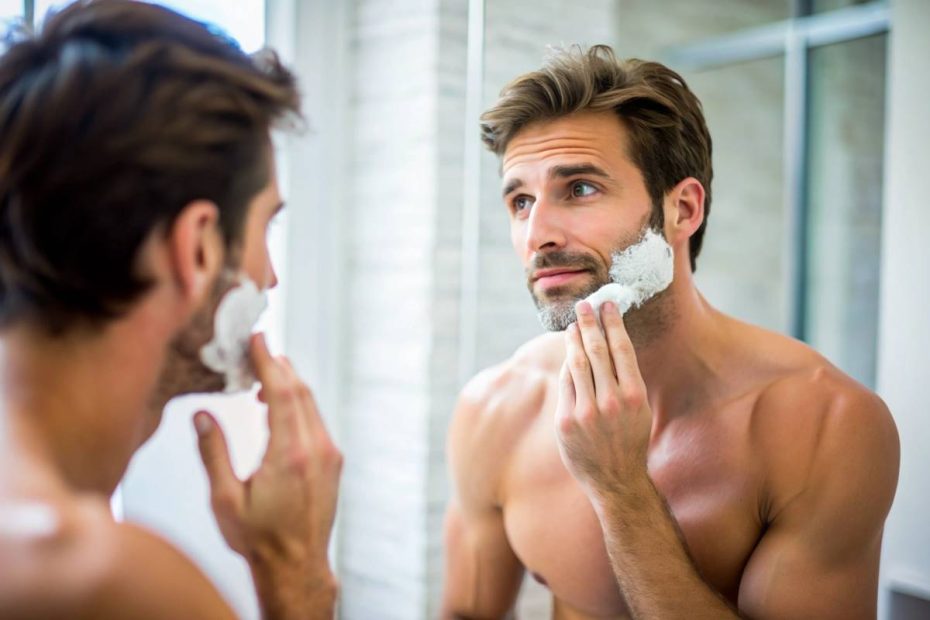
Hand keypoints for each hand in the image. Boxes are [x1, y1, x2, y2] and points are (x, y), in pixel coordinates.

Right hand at [195, 333, 341, 618]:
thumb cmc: (258, 539)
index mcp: (288, 455)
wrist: (296, 566)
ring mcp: (328, 454)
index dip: (268, 361)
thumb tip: (201, 414)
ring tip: (262, 374)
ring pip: (311, 403)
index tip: (258, 339)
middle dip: (278, 365)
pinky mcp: (332, 461)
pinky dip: (297, 403)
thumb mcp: (225, 499)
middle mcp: (315, 449)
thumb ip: (213, 453)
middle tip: (257, 348)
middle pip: (299, 390)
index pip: (281, 392)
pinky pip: (315, 420)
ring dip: (288, 383)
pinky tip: (278, 406)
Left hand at [555, 301, 652, 498]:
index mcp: (635, 396)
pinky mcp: (566, 421)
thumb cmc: (630, 440)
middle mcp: (611, 402)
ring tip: (574, 325)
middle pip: (597, 351)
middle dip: (590, 323)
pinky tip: (569, 354)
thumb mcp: (640, 410)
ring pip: (577, 364)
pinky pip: (566, 384)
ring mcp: (586, 412)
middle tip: (584, 305)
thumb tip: (610, 344)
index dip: (613, 322)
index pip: (621, 349)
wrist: (616, 480)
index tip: (607, 304)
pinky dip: (567, 366)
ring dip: (574, 340)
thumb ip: (626, 381)